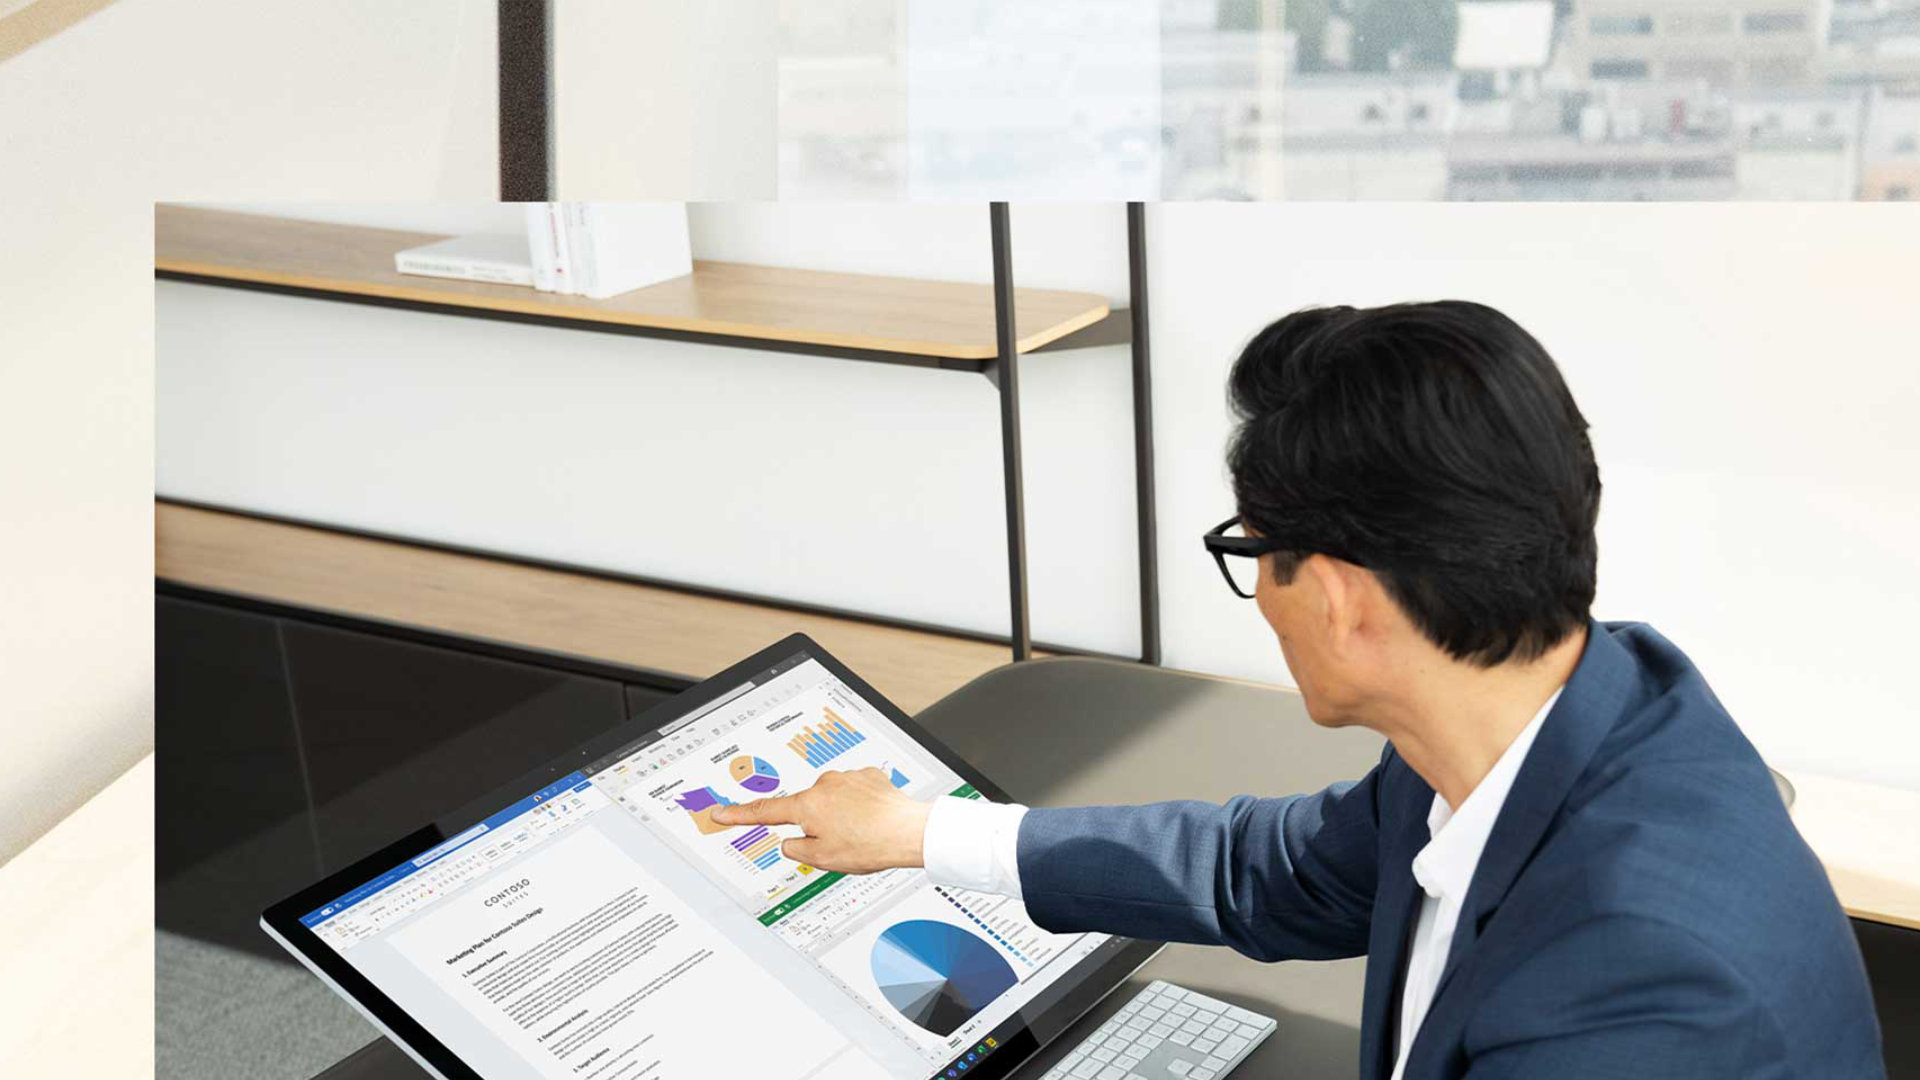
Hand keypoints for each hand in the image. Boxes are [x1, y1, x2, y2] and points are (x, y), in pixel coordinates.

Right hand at [707, 768, 931, 873]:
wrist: (909, 831)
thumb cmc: (869, 845)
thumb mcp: (822, 859)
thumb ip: (797, 849)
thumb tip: (791, 842)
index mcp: (807, 806)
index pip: (764, 812)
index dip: (738, 815)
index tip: (720, 813)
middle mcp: (824, 785)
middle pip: (807, 808)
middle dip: (816, 824)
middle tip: (839, 843)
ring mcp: (847, 778)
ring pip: (832, 800)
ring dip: (840, 815)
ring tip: (861, 834)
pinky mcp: (868, 776)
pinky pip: (854, 792)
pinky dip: (858, 806)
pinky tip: (872, 819)